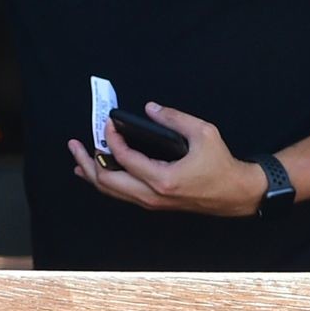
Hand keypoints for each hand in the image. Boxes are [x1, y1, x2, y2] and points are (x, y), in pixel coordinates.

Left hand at [67, 103, 267, 218]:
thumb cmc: (222, 165)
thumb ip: (175, 118)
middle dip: (87, 161)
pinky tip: (96, 172)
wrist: (235, 194)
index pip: (125, 159)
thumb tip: (150, 108)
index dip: (112, 139)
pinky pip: (120, 193)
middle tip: (74, 144)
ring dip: (92, 173)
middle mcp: (151, 195)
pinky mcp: (151, 202)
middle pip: (106, 181)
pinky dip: (105, 181)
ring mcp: (149, 202)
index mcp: (162, 180)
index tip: (108, 123)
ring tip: (78, 158)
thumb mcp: (204, 133)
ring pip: (110, 191)